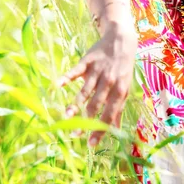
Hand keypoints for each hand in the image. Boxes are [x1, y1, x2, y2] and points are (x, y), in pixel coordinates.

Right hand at [57, 26, 137, 146]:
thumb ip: (119, 107)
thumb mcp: (125, 86)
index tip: (91, 144)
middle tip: (74, 135)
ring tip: (65, 116)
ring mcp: (98, 70)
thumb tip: (116, 130)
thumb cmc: (123, 67)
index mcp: (120, 90)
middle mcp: (109, 81)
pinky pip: (76, 71)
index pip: (110, 113)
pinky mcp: (87, 61)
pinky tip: (57, 85)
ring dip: (75, 104)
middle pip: (96, 104)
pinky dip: (66, 77)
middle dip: (85, 121)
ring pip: (85, 90)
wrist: (121, 39)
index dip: (101, 129)